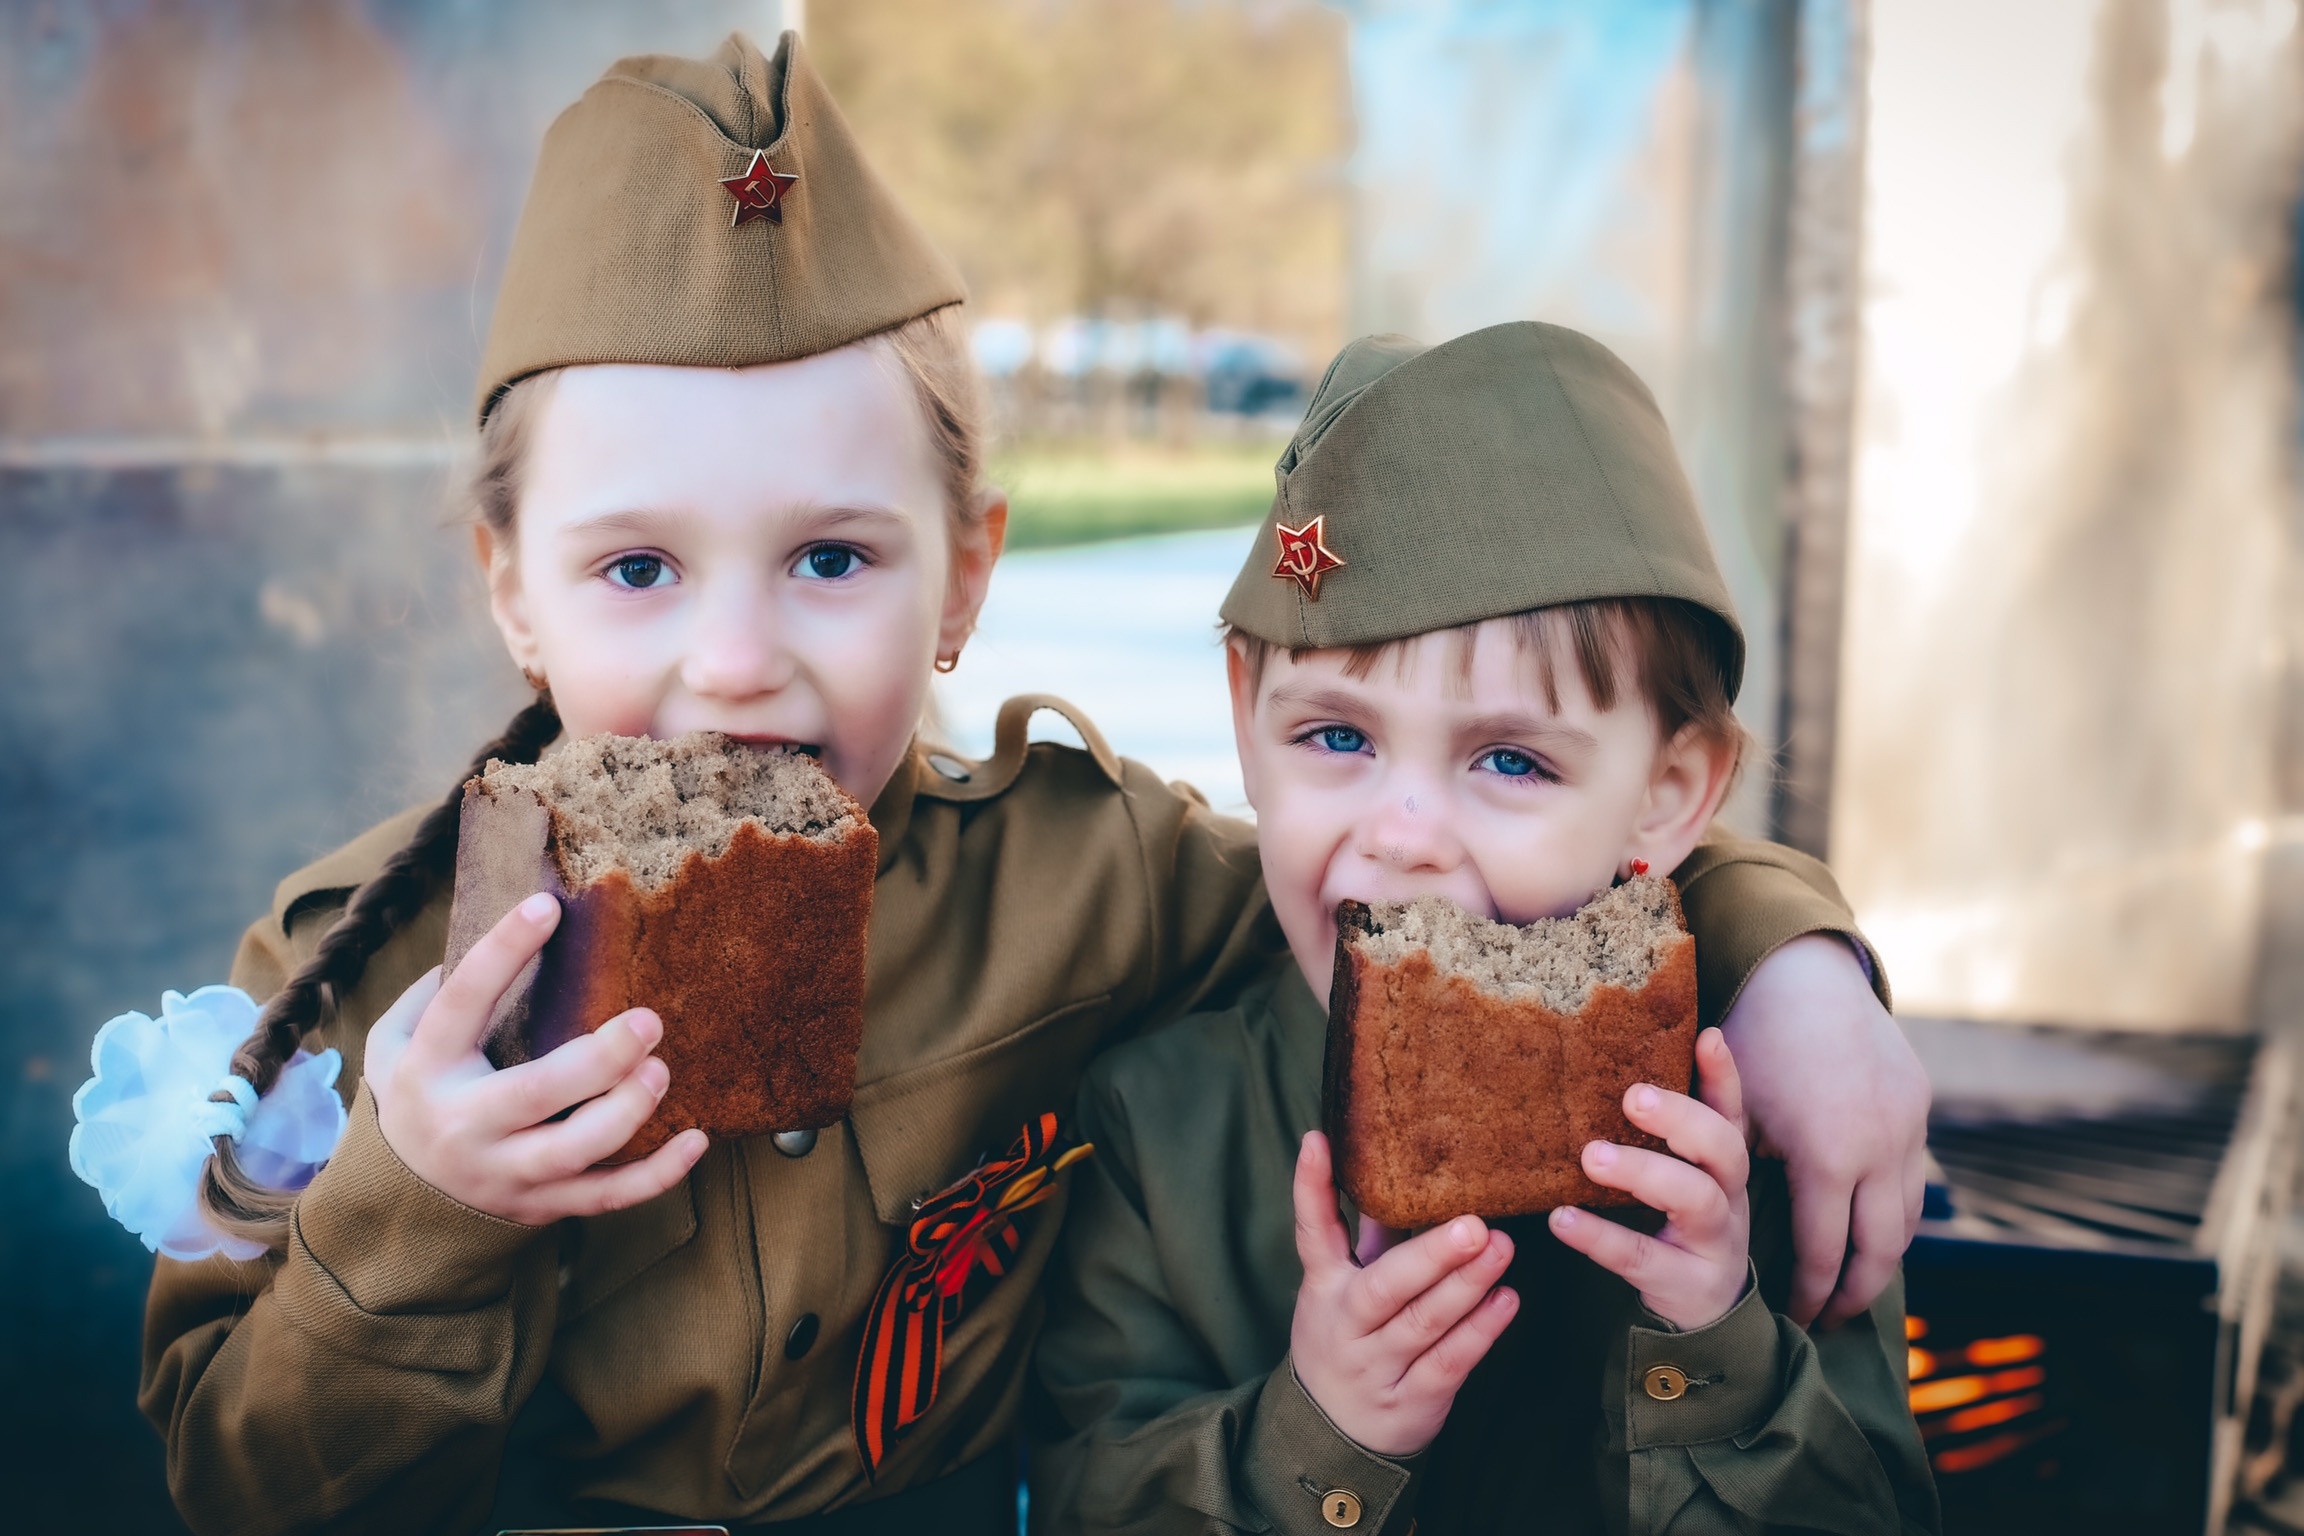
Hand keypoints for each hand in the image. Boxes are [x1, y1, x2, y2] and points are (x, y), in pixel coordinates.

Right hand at [366, 892, 708, 1223]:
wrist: (399, 1203)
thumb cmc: (416, 1096)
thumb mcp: (391, 1043)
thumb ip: (429, 991)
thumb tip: (493, 933)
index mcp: (428, 1069)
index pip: (461, 1002)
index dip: (501, 952)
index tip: (546, 907)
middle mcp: (466, 1125)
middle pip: (536, 1093)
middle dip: (600, 1059)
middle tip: (648, 1020)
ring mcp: (506, 1173)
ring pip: (574, 1152)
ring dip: (626, 1112)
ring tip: (660, 1070)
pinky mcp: (542, 1205)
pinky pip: (606, 1197)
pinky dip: (656, 1175)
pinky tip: (696, 1140)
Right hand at [1287, 1131, 1518, 1456]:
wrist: (1334, 1432)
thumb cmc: (1349, 1338)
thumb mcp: (1344, 1286)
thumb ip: (1370, 1234)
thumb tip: (1395, 1166)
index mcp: (1325, 1286)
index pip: (1312, 1231)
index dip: (1311, 1187)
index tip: (1317, 1142)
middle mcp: (1346, 1324)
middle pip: (1385, 1286)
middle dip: (1431, 1255)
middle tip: (1474, 1223)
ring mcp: (1377, 1364)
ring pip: (1424, 1323)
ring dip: (1467, 1286)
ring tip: (1502, 1249)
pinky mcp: (1413, 1398)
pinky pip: (1449, 1362)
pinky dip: (1480, 1332)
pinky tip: (1506, 1300)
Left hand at [1549, 1028, 1750, 1331]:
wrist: (1708, 1311)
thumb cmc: (1684, 1223)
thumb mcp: (1686, 1173)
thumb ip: (1667, 1127)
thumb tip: (1629, 1060)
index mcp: (1724, 1163)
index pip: (1730, 1110)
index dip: (1723, 1075)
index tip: (1706, 1036)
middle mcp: (1729, 1196)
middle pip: (1724, 1149)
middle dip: (1683, 1119)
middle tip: (1633, 1096)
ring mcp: (1714, 1241)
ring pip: (1695, 1199)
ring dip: (1643, 1172)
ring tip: (1592, 1156)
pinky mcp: (1684, 1282)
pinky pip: (1642, 1256)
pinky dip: (1600, 1237)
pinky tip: (1562, 1218)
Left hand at [1721, 933, 1928, 1325]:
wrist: (1804, 968)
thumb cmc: (1751, 1039)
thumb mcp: (1733, 1110)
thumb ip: (1729, 1171)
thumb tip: (1699, 1229)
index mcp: (1825, 1155)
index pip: (1824, 1249)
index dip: (1810, 1291)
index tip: (1794, 1319)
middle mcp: (1878, 1147)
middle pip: (1880, 1248)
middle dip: (1856, 1291)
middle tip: (1831, 1321)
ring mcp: (1907, 1126)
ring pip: (1907, 1216)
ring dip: (1882, 1255)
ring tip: (1853, 1286)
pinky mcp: (1919, 1104)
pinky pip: (1913, 1175)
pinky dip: (1894, 1209)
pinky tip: (1868, 1225)